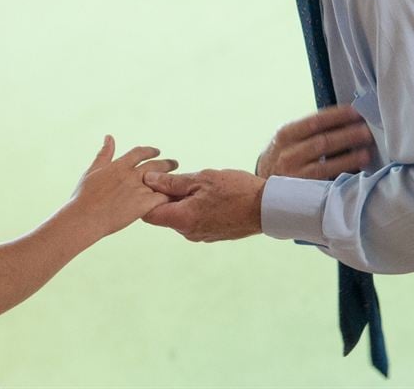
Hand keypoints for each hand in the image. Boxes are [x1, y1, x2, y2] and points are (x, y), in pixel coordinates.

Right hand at [70, 135, 177, 238]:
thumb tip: (109, 137)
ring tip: (177, 180)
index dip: (150, 151)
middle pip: (155, 165)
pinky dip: (169, 196)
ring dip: (170, 179)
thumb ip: (104, 154)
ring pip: (161, 181)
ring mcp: (138, 190)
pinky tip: (174, 198)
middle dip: (166, 163)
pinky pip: (162, 198)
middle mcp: (131, 175)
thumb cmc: (84, 196)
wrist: (85, 217)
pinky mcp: (143, 205)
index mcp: (119, 165)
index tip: (157, 151)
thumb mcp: (93, 170)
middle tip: (174, 163)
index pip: (140, 152)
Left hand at [142, 169, 264, 241]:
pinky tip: (207, 194)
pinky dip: (193, 207)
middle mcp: (188, 233)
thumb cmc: (236, 190)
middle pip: (164, 214)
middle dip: (165, 196)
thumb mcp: (201, 179)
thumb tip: (148, 179)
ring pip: (179, 216)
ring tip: (196, 184)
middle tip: (177, 177)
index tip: (153, 181)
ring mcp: (200, 236)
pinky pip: (193, 220)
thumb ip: (172, 182)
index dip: (146, 197)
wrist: (267, 208)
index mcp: (182, 219)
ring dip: (181, 200)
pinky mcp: (210, 235)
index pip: (149, 214)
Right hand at [256, 104, 373, 179]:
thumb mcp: (289, 140)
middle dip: (347, 135)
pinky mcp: (302, 193)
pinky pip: (326, 184)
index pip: (314, 121)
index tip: (355, 112)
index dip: (337, 116)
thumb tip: (347, 120)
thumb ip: (310, 131)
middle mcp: (288, 153)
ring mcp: (294, 174)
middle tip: (367, 130)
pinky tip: (356, 175)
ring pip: (325, 165)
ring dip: (348, 158)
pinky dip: (341, 178)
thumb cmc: (284, 158)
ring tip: (367, 153)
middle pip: (322, 142)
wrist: (262, 188)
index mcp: (286, 134)